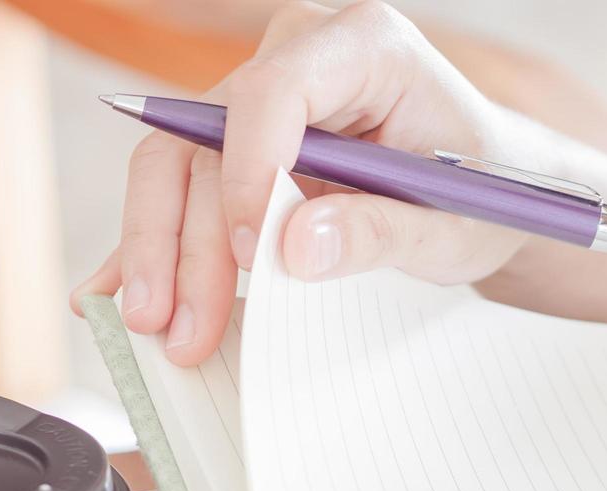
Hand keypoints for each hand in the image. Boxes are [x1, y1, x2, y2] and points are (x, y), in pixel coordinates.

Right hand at [71, 0, 537, 366]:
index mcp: (362, 47)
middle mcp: (298, 59)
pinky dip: (156, 245)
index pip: (273, 93)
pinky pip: (182, 189)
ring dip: (159, 251)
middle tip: (179, 323)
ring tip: (157, 328)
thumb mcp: (453, 225)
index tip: (250, 255)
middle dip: (186, 238)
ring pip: (178, 166)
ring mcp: (260, 102)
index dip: (247, 173)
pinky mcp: (238, 146)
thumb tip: (294, 246)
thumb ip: (379, 232)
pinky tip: (121, 292)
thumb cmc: (480, 194)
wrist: (486, 196)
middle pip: (206, 139)